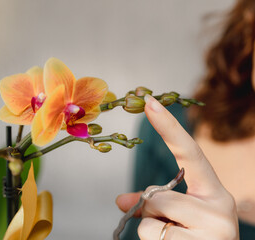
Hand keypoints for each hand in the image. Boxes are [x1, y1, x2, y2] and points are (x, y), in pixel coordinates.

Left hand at [116, 95, 238, 239]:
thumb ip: (152, 203)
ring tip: (177, 239)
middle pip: (159, 194)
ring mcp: (214, 227)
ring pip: (152, 218)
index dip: (168, 126)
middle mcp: (220, 204)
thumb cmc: (196, 239)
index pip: (190, 152)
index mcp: (213, 191)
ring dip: (153, 230)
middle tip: (169, 226)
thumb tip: (122, 200)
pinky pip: (153, 236)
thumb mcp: (178, 217)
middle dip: (150, 210)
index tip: (150, 102)